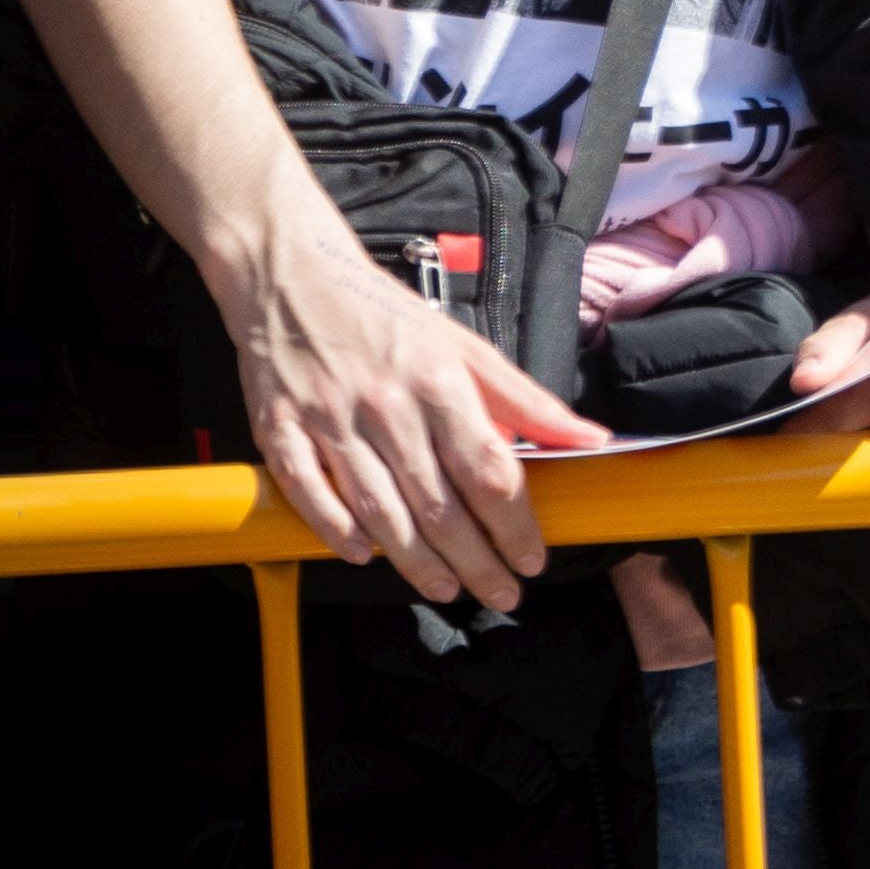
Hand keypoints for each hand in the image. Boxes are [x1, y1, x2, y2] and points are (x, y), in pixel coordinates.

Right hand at [219, 209, 605, 611]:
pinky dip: (335, 530)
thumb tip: (591, 438)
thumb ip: (526, 400)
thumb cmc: (386, 316)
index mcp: (439, 380)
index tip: (533, 558)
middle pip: (438, 502)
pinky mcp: (278, 427)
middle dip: (476, 559)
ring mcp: (329, 418)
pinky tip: (363, 556)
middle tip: (501, 593)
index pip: (488, 470)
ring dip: (415, 561)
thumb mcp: (465, 346)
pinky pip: (308, 491)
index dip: (515, 524)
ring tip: (447, 588)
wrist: (291, 276)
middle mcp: (387, 404)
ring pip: (378, 508)